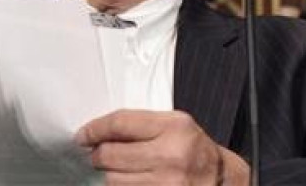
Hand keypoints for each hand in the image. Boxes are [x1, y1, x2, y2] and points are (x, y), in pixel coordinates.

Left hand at [75, 109, 248, 184]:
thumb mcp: (173, 125)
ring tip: (112, 170)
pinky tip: (123, 181)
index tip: (83, 135)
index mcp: (174, 128)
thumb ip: (138, 124)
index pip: (119, 124)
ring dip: (106, 175)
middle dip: (97, 155)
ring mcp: (167, 185)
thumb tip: (97, 132)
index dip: (94, 129)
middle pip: (110, 155)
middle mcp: (171, 157)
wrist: (222, 181)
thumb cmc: (193, 150)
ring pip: (112, 180)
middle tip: (97, 154)